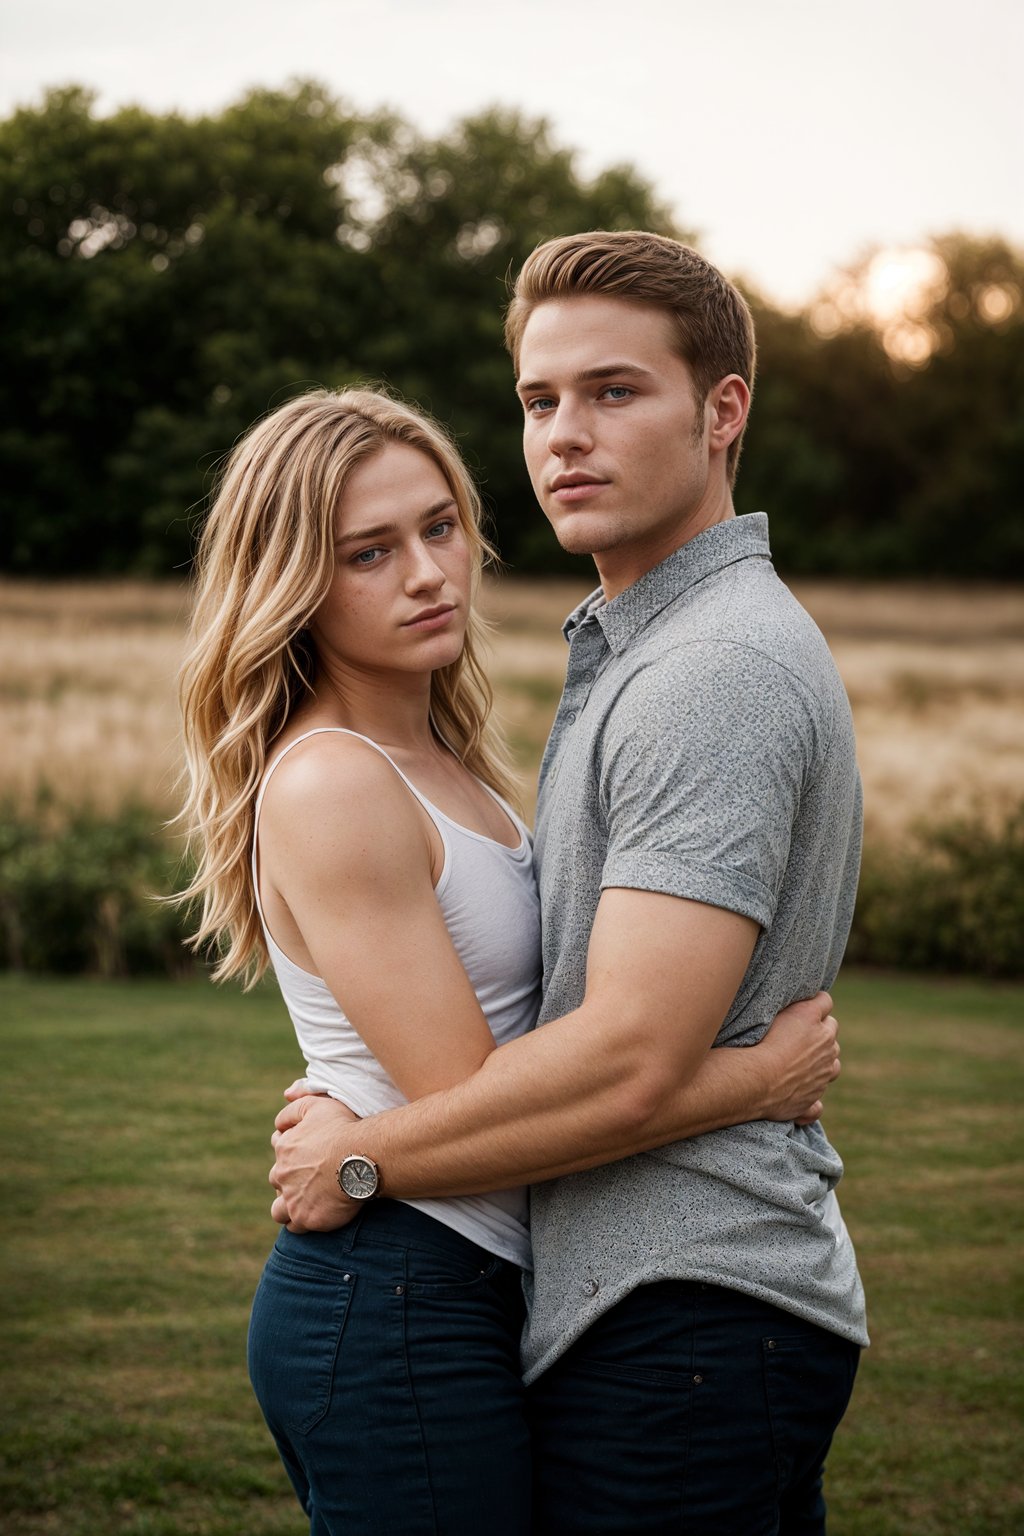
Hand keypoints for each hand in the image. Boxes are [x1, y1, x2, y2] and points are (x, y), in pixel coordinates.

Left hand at [269, 1094, 362, 1230]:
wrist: (361, 1157)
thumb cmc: (343, 1128)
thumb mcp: (317, 1105)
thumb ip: (295, 1105)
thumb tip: (280, 1114)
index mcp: (284, 1148)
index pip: (279, 1148)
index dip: (293, 1150)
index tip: (309, 1153)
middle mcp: (281, 1174)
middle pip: (277, 1179)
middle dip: (289, 1180)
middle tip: (311, 1179)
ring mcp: (292, 1199)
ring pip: (278, 1210)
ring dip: (287, 1207)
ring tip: (305, 1203)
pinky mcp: (306, 1218)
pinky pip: (295, 1226)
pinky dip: (301, 1222)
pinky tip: (315, 1215)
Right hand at [755, 991, 838, 1124]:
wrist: (756, 1080)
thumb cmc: (757, 1043)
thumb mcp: (772, 1012)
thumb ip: (791, 1006)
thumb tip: (801, 1003)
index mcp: (812, 1018)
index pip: (825, 1002)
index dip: (814, 1003)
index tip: (804, 1006)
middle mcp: (825, 1044)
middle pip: (831, 1030)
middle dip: (820, 1032)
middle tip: (798, 1035)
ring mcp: (824, 1072)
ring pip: (834, 1062)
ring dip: (823, 1061)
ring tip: (801, 1063)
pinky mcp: (814, 1097)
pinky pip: (819, 1102)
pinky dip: (812, 1100)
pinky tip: (798, 1097)